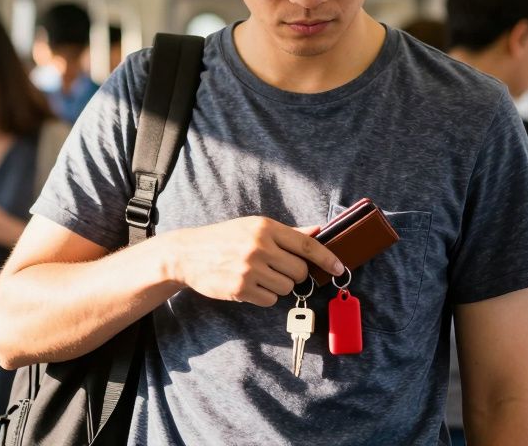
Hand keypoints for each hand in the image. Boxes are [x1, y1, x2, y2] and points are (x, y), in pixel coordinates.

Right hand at [165, 217, 343, 306]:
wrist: (188, 253)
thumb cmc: (225, 238)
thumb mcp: (254, 227)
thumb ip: (288, 232)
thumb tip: (317, 230)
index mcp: (265, 228)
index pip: (306, 244)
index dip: (326, 258)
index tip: (339, 268)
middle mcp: (259, 246)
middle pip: (299, 271)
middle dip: (294, 275)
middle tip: (277, 270)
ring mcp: (249, 268)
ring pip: (286, 288)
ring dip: (277, 286)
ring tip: (258, 276)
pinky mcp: (240, 288)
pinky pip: (270, 300)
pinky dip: (264, 296)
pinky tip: (249, 285)